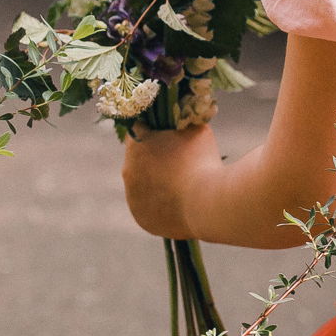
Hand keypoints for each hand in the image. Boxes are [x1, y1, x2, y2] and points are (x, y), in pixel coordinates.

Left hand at [120, 122, 220, 240]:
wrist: (206, 203)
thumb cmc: (202, 161)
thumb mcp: (196, 128)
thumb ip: (183, 122)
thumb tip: (184, 116)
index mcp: (136, 145)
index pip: (140, 130)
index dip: (155, 131)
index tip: (170, 134)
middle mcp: (128, 171)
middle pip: (140, 160)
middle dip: (155, 159)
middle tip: (180, 161)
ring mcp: (133, 198)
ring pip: (143, 185)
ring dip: (157, 183)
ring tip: (182, 184)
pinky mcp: (143, 219)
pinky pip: (149, 207)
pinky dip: (160, 204)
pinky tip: (179, 202)